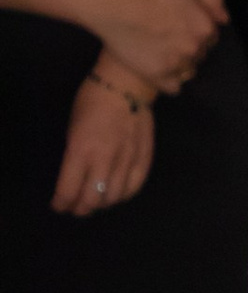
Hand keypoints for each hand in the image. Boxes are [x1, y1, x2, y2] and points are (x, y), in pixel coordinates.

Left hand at [53, 70, 154, 214]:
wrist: (126, 84)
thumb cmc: (92, 101)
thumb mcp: (73, 128)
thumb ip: (75, 156)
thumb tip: (76, 177)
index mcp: (81, 150)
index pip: (69, 190)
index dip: (61, 203)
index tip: (58, 205)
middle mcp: (104, 159)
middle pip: (92, 200)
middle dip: (81, 208)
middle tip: (77, 206)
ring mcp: (127, 160)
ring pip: (114, 197)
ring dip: (102, 204)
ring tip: (96, 200)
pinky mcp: (144, 158)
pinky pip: (134, 187)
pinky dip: (123, 196)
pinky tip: (116, 193)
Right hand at [96, 0, 226, 89]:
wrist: (115, 5)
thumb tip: (224, 19)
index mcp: (205, 28)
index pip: (210, 35)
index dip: (196, 28)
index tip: (181, 23)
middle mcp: (195, 49)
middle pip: (200, 52)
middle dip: (189, 45)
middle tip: (168, 34)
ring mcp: (177, 65)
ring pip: (188, 70)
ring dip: (180, 62)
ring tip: (161, 49)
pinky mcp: (157, 76)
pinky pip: (173, 87)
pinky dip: (169, 80)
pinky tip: (159, 69)